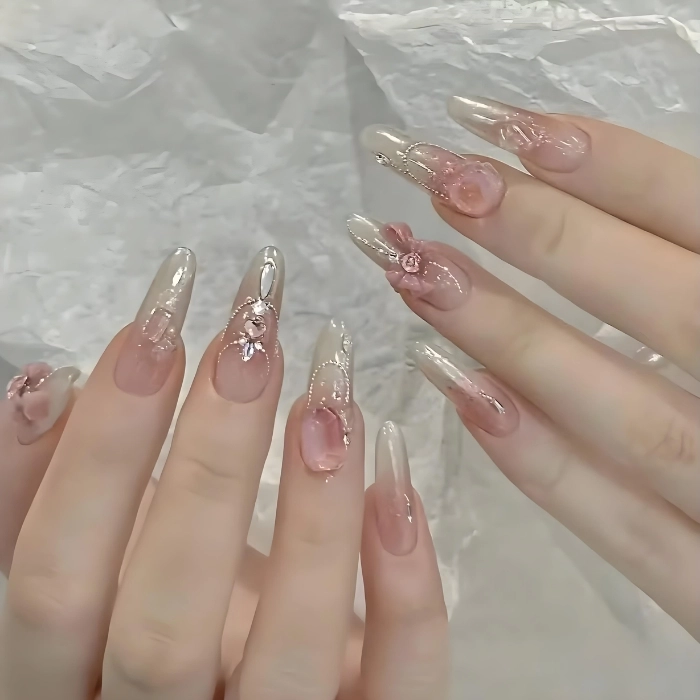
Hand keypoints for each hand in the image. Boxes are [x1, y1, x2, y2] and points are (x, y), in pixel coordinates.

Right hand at [0, 247, 448, 698]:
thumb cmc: (166, 621)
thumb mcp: (105, 566)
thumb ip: (57, 497)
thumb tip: (50, 387)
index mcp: (71, 685)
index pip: (51, 577)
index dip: (98, 444)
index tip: (155, 323)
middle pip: (167, 616)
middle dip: (210, 457)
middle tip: (252, 334)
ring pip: (290, 647)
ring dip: (317, 505)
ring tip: (331, 388)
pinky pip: (402, 680)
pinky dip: (405, 580)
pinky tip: (396, 471)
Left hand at [350, 96, 699, 640]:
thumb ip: (686, 266)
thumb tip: (585, 188)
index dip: (612, 167)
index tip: (503, 126)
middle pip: (662, 307)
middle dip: (547, 238)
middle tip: (442, 185)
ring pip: (627, 415)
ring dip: (515, 340)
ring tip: (419, 275)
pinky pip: (622, 526)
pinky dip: (539, 460)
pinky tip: (461, 393)